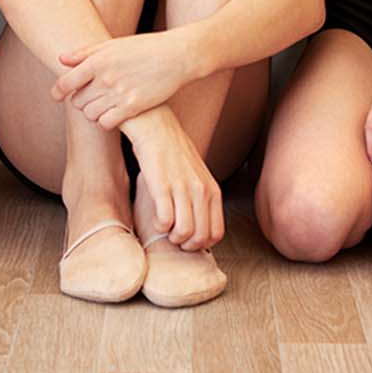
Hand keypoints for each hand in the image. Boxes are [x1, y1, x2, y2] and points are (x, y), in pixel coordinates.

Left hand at [52, 29, 200, 126]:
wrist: (177, 56)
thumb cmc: (144, 47)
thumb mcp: (113, 44)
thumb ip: (85, 53)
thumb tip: (61, 59)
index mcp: (98, 61)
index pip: (65, 83)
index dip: (57, 91)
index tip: (56, 95)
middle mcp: (105, 79)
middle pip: (77, 101)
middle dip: (80, 100)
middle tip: (90, 96)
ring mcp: (119, 94)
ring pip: (90, 115)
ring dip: (92, 112)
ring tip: (102, 104)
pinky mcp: (133, 107)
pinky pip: (106, 123)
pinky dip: (105, 121)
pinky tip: (113, 113)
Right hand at [120, 107, 221, 250]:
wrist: (156, 127)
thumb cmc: (174, 153)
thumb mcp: (198, 175)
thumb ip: (202, 198)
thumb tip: (197, 227)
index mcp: (212, 190)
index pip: (216, 233)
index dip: (201, 244)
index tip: (188, 238)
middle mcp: (201, 191)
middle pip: (200, 237)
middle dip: (186, 245)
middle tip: (174, 236)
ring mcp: (182, 189)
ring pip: (184, 232)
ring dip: (172, 237)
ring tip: (165, 228)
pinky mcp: (161, 186)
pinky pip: (165, 221)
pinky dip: (159, 226)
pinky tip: (155, 217)